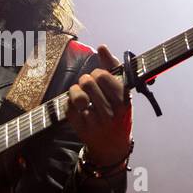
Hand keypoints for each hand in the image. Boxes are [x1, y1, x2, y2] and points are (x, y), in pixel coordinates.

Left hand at [65, 44, 132, 168]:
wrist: (112, 146)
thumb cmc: (117, 112)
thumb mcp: (121, 91)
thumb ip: (112, 67)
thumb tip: (102, 47)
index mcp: (123, 100)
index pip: (102, 75)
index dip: (97, 74)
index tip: (100, 79)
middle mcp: (111, 112)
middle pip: (88, 82)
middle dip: (85, 80)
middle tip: (89, 87)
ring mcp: (96, 122)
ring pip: (77, 95)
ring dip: (76, 91)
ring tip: (81, 96)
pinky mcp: (82, 129)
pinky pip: (69, 108)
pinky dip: (70, 104)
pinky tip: (77, 107)